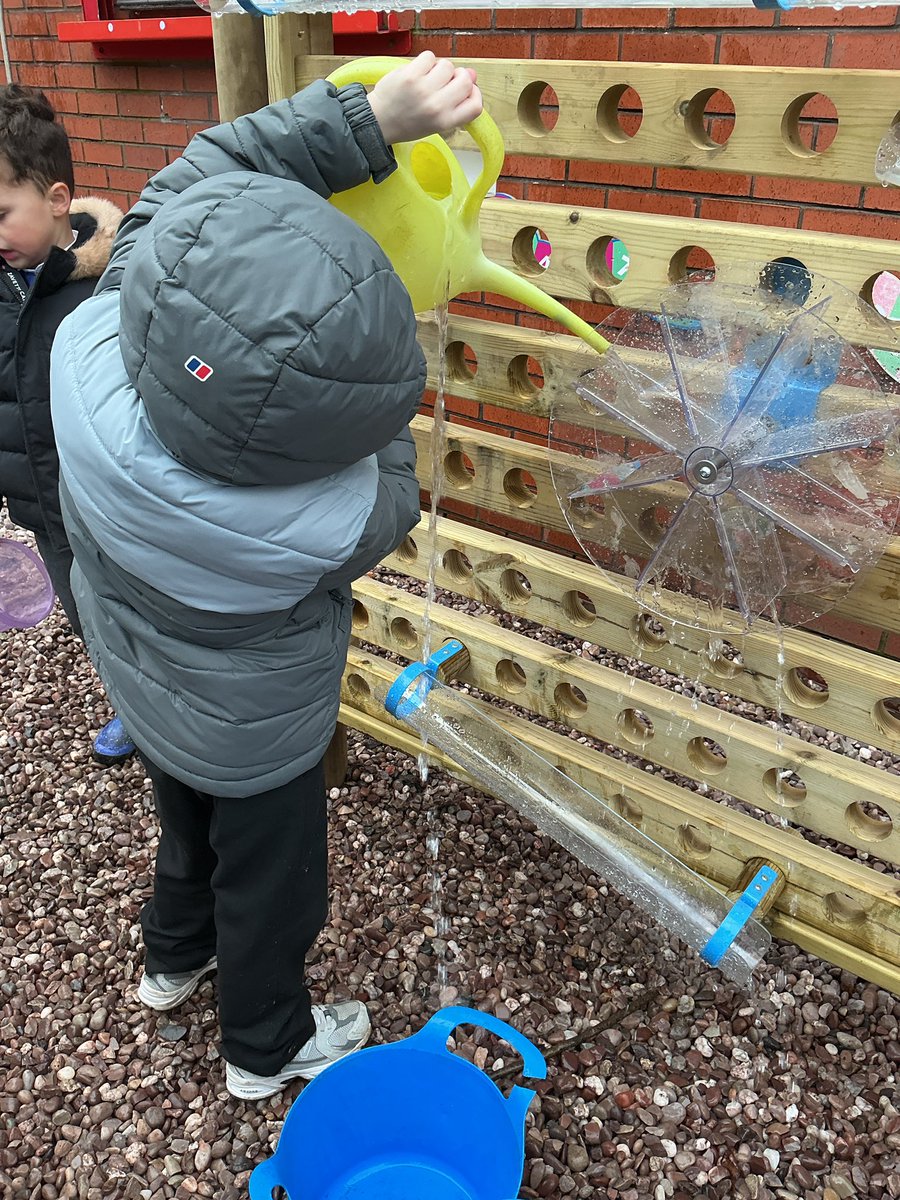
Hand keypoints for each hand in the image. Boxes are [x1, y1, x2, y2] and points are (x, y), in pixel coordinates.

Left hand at [368, 51, 482, 145]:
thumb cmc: (409, 122)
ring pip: (447, 65)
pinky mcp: (410, 75)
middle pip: (465, 81)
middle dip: (459, 77)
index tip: (467, 91)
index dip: (475, 94)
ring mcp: (423, 89)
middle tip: (445, 82)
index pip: (475, 105)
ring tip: (427, 78)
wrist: (380, 121)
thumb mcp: (436, 121)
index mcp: (445, 121)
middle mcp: (437, 106)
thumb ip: (455, 101)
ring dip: (440, 68)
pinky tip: (418, 72)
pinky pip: (429, 57)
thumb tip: (472, 74)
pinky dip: (425, 61)